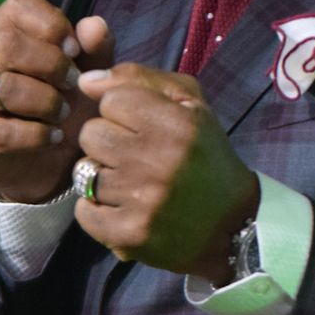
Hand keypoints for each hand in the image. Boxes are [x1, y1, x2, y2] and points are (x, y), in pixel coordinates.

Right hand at [0, 0, 114, 202]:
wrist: (48, 162)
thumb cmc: (67, 104)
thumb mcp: (91, 74)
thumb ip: (96, 49)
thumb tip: (93, 25)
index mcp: (7, 30)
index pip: (17, 4)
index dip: (50, 22)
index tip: (75, 48)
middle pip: (6, 44)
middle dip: (50, 64)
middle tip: (74, 84)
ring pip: (2, 86)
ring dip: (45, 101)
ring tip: (64, 114)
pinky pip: (0, 131)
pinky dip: (35, 134)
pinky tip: (53, 136)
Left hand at [72, 63, 260, 280]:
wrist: (232, 224)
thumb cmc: (205, 156)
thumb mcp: (189, 104)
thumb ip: (139, 79)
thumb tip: (86, 81)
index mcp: (178, 123)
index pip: (111, 100)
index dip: (123, 112)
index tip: (141, 127)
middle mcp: (159, 160)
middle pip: (91, 134)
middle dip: (108, 141)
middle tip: (133, 156)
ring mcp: (142, 201)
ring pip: (84, 171)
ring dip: (102, 176)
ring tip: (130, 183)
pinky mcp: (128, 234)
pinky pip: (83, 210)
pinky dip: (96, 209)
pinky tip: (122, 207)